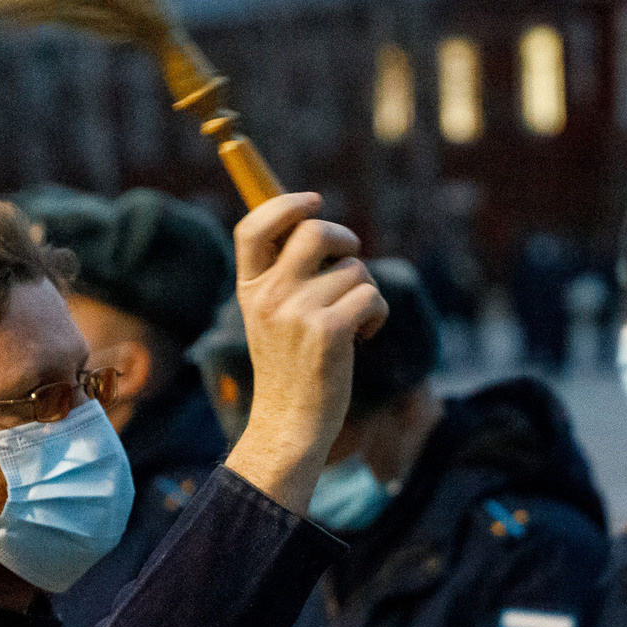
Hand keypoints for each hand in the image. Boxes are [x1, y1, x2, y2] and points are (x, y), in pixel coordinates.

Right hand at [226, 192, 383, 514]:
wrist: (289, 426)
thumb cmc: (289, 372)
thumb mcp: (272, 320)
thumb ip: (285, 279)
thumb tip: (320, 231)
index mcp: (249, 289)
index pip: (253, 227)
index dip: (285, 204)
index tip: (312, 200)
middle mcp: (269, 296)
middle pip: (314, 231)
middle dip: (344, 238)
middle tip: (350, 256)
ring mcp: (297, 313)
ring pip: (354, 270)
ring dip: (364, 291)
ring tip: (353, 322)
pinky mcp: (329, 332)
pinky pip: (370, 296)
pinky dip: (377, 314)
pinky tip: (364, 336)